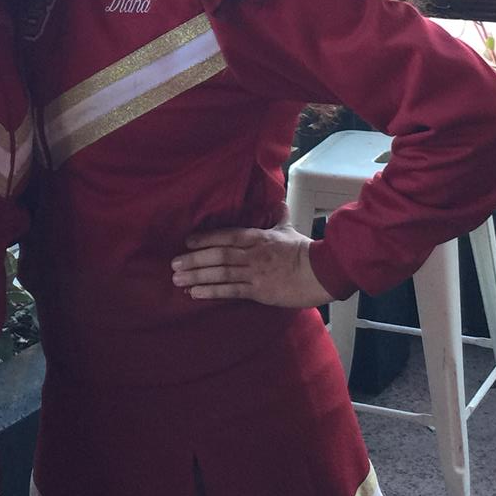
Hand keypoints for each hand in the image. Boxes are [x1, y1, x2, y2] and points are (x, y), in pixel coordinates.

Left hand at [172, 222, 326, 307]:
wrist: (322, 272)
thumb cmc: (305, 251)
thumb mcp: (289, 229)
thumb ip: (279, 216)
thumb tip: (279, 201)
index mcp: (258, 237)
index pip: (226, 235)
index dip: (205, 238)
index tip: (187, 241)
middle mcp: (252, 253)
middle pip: (218, 254)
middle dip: (194, 259)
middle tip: (174, 264)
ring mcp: (255, 272)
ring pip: (220, 273)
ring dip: (197, 276)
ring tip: (178, 280)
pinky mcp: (259, 291)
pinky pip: (230, 291)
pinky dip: (211, 291)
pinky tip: (195, 294)